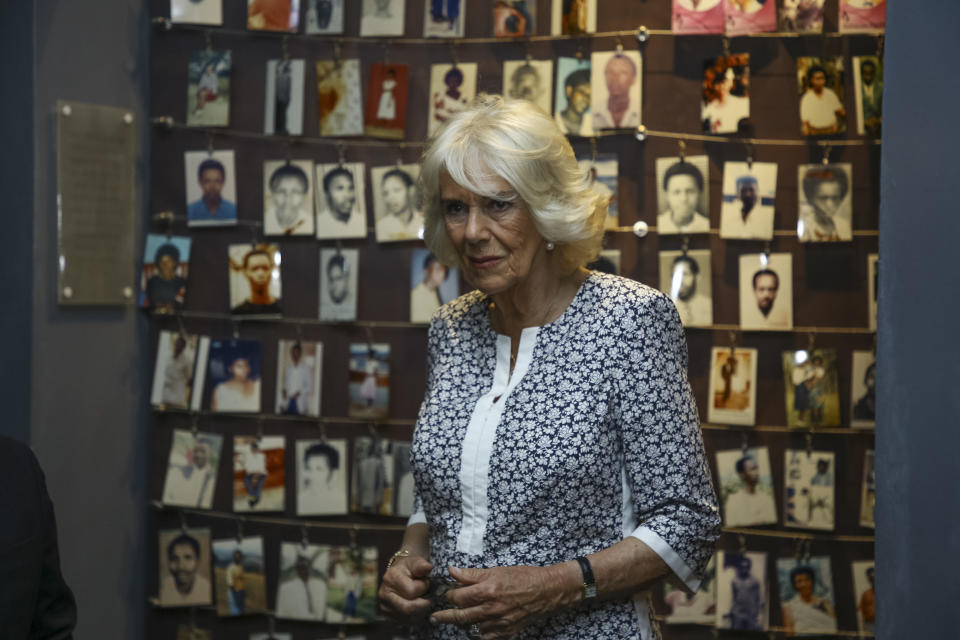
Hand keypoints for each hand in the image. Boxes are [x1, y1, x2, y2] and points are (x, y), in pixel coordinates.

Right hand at [378, 553, 433, 621]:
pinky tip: (417, 607)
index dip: (423, 587)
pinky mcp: (387, 616)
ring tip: (422, 600)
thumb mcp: (415, 562)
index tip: (426, 582)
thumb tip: (428, 567)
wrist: (399, 574)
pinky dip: (415, 617)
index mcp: (390, 578)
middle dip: (423, 604)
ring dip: (420, 611)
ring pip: (408, 618)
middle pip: (407, 608)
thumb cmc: (409, 568)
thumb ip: (421, 565)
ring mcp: (384, 606)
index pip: (411, 591)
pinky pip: (405, 622)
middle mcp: (383, 594)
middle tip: (428, 597)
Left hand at [430, 564, 578, 638]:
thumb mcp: (496, 570)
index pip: (459, 597)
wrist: (547, 591)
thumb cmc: (523, 577)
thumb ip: (472, 574)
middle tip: (435, 617)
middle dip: (445, 616)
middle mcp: (492, 608)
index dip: (450, 595)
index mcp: (488, 590)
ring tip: (454, 620)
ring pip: (471, 627)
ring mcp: (499, 622)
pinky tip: (473, 629)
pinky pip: (485, 638)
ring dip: (461, 624)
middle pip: (461, 616)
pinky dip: (477, 634)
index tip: (447, 594)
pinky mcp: (506, 631)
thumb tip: (452, 571)